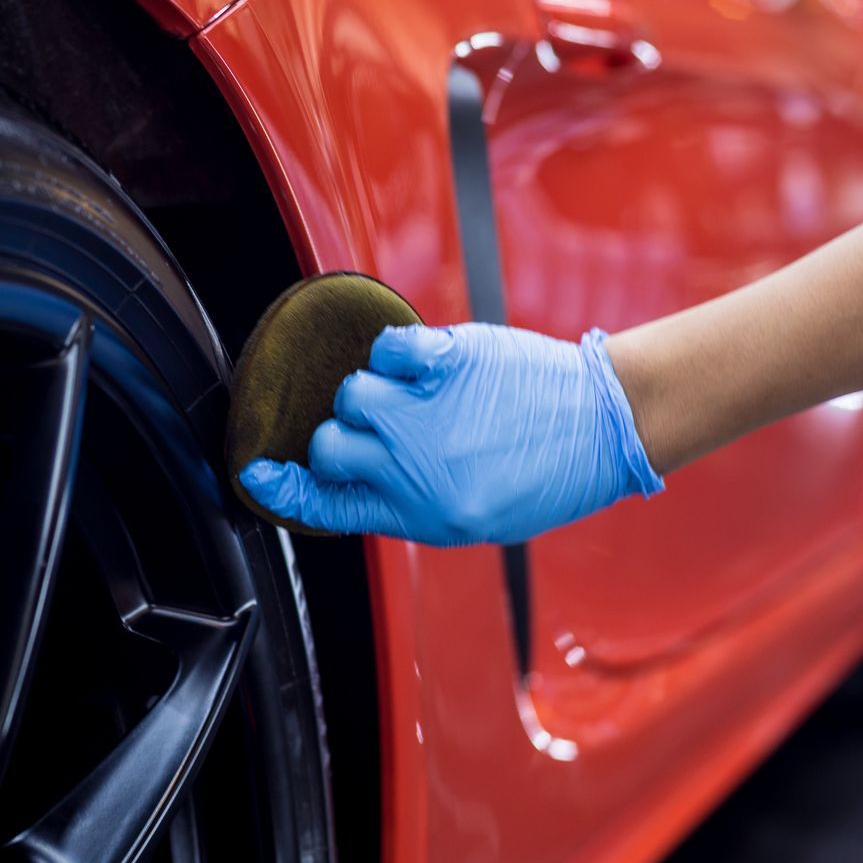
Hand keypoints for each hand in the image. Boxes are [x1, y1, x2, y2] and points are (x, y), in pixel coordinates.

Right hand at [239, 322, 662, 545]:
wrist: (605, 427)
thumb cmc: (548, 473)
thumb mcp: (474, 514)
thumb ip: (411, 496)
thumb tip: (358, 473)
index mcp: (420, 512)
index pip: (327, 505)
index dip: (283, 489)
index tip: (258, 472)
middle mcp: (417, 466)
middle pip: (328, 444)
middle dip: (339, 433)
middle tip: (376, 426)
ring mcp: (431, 414)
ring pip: (353, 393)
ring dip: (374, 389)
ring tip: (414, 392)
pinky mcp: (452, 364)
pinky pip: (390, 348)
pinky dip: (396, 349)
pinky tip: (421, 360)